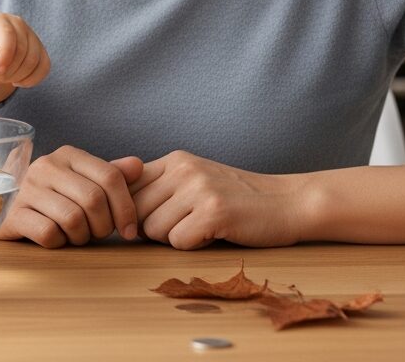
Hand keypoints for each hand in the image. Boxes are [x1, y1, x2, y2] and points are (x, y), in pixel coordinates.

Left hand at [0, 12, 50, 87]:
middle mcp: (18, 25)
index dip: (4, 55)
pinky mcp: (40, 49)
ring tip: (0, 80)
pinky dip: (32, 79)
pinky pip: (44, 67)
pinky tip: (17, 82)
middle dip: (7, 72)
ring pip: (34, 61)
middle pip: (22, 51)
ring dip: (17, 77)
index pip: (7, 36)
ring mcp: (32, 36)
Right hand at [0, 146, 143, 247]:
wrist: (5, 207)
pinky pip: (49, 233)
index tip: (128, 230)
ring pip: (73, 218)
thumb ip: (112, 175)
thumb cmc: (54, 198)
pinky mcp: (13, 214)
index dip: (126, 208)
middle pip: (93, 199)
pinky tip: (56, 238)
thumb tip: (139, 166)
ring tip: (76, 236)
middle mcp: (46, 166)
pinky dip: (60, 242)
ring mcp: (26, 189)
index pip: (110, 176)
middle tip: (98, 234)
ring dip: (81, 236)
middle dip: (103, 225)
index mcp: (68, 155)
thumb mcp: (83, 183)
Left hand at [130, 151, 307, 249]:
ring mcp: (199, 188)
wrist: (289, 202)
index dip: (131, 212)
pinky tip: (214, 235)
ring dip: (175, 238)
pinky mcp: (214, 212)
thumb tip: (115, 207)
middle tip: (185, 226)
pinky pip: (177, 242)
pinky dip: (193, 246)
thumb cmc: (239, 198)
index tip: (148, 222)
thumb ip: (160, 187)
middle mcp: (183, 169)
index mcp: (175, 160)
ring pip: (153, 230)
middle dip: (153, 228)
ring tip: (202, 228)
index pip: (126, 187)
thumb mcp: (196, 180)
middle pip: (136, 211)